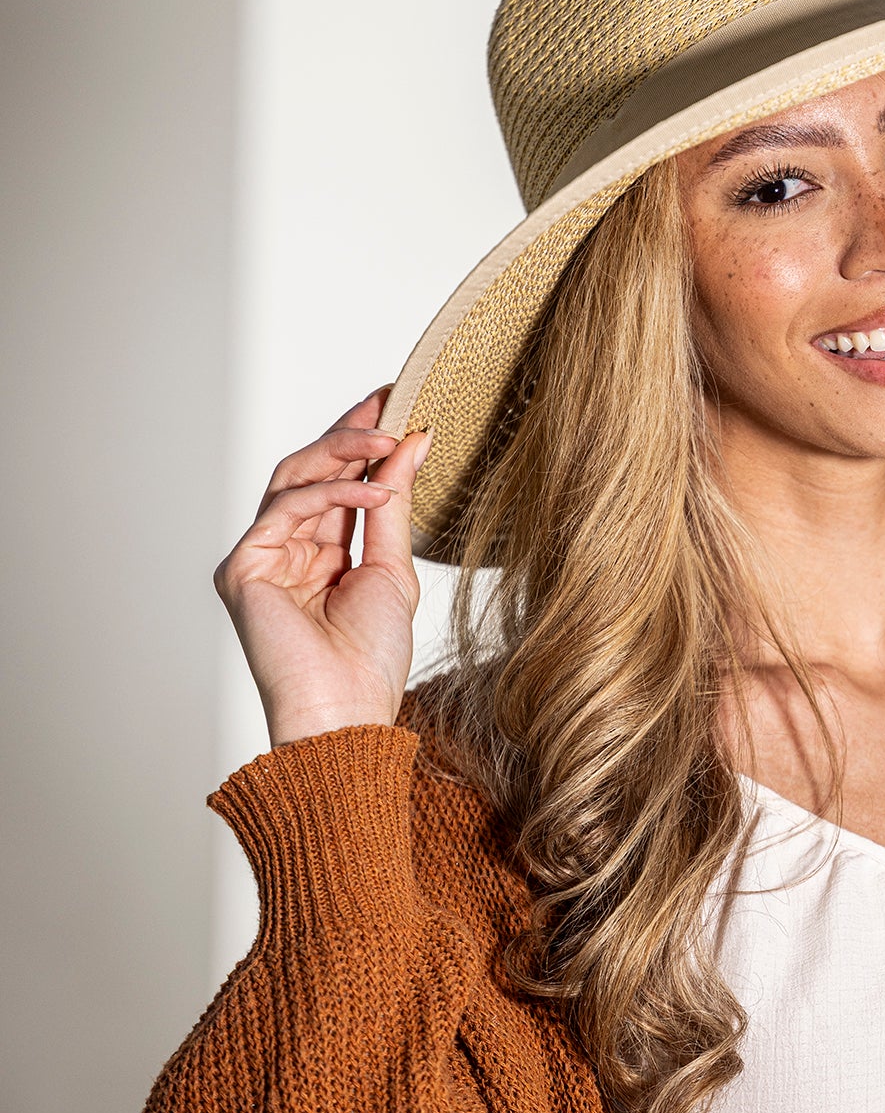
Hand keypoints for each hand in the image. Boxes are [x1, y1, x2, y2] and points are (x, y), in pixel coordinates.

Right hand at [214, 386, 432, 747]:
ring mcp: (260, 557)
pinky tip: (376, 489)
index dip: (360, 440)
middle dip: (348, 432)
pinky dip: (333, 492)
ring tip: (390, 439)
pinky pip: (285, 509)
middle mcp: (286, 549)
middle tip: (388, 401)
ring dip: (343, 452)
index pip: (336, 481)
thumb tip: (413, 442)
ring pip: (291, 479)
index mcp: (321, 551)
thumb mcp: (392, 567)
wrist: (347, 711)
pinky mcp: (243, 568)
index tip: (394, 400)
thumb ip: (394, 505)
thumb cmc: (370, 656)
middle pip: (308, 471)